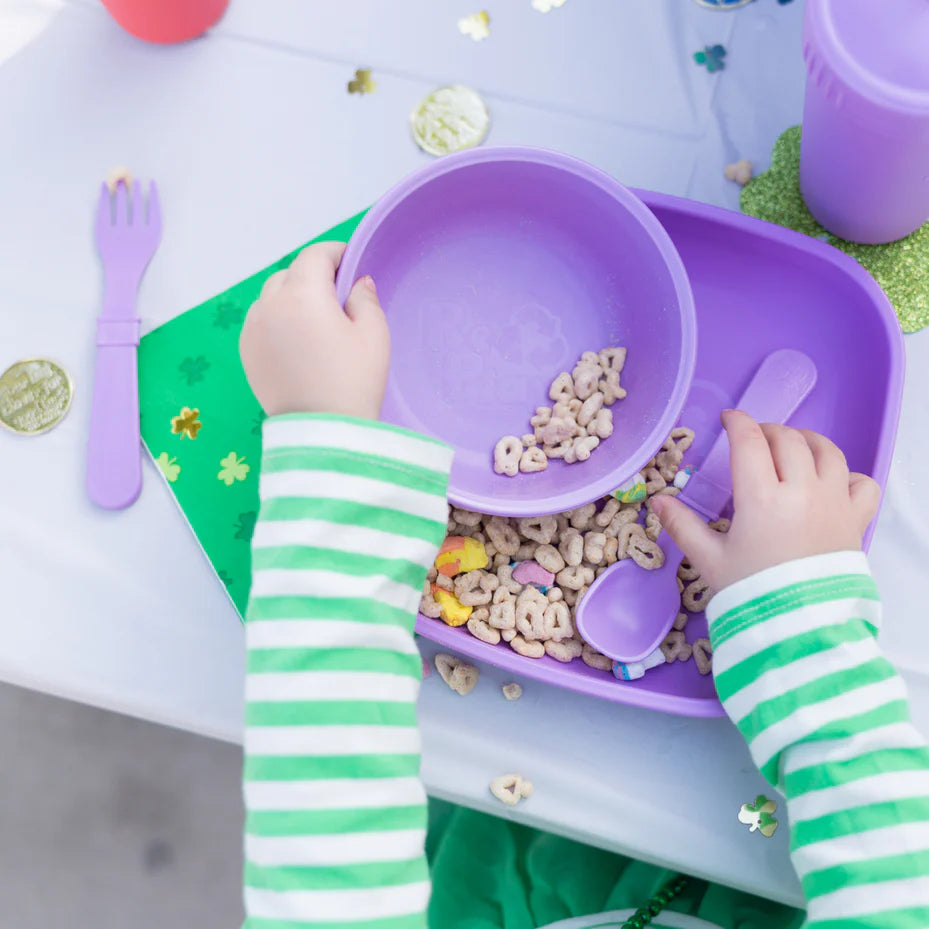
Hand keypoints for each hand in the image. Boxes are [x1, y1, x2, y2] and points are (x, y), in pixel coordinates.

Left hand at [239, 241, 388, 419]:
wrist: (323, 432)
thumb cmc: (353, 381)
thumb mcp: (373, 334)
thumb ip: (365, 298)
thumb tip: (357, 283)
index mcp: (302, 294)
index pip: (315, 255)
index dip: (335, 254)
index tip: (350, 263)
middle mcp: (269, 305)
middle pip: (290, 274)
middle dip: (313, 277)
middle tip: (337, 297)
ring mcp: (253, 329)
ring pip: (271, 297)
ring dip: (292, 298)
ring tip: (315, 321)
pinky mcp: (246, 352)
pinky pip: (261, 322)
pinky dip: (277, 320)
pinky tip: (297, 341)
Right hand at [651, 411, 880, 591]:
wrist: (802, 628)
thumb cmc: (752, 593)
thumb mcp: (709, 560)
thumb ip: (682, 526)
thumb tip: (657, 501)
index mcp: (762, 497)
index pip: (750, 440)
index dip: (737, 422)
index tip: (728, 418)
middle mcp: (802, 491)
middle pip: (788, 438)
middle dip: (768, 430)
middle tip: (753, 438)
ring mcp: (834, 502)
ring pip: (828, 450)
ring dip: (807, 440)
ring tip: (792, 446)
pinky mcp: (856, 520)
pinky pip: (861, 481)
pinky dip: (847, 473)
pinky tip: (831, 481)